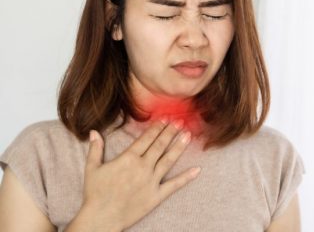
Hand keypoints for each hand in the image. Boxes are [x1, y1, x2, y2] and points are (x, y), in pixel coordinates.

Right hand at [82, 119, 200, 229]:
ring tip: (188, 135)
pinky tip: (197, 170)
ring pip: (168, 160)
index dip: (157, 127)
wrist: (101, 218)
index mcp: (128, 158)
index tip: (165, 118)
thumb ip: (95, 148)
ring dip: (179, 147)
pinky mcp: (156, 195)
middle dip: (170, 132)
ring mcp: (151, 181)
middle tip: (180, 121)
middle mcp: (142, 166)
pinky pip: (174, 185)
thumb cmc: (95, 193)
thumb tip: (94, 131)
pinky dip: (186, 177)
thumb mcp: (92, 168)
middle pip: (160, 145)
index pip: (147, 138)